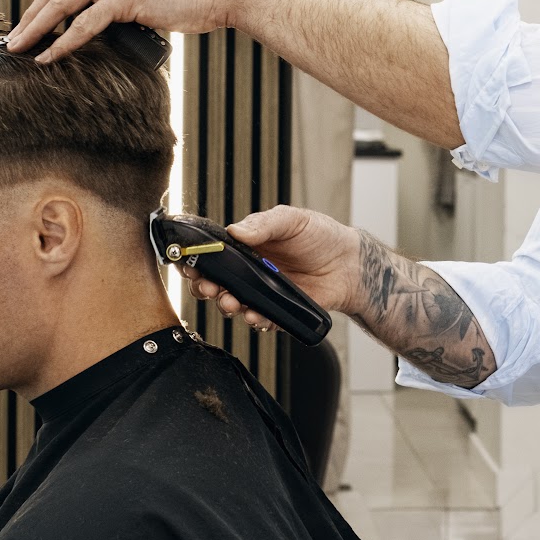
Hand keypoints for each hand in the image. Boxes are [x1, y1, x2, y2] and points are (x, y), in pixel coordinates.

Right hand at [182, 206, 360, 330]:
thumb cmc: (321, 237)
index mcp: (248, 247)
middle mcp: (250, 272)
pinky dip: (254, 319)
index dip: (198, 261)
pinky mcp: (277, 311)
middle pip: (215, 283)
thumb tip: (235, 231)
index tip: (189, 264)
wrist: (349, 264)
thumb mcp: (291, 220)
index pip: (214, 255)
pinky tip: (255, 314)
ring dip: (227, 305)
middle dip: (205, 287)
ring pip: (233, 304)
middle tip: (207, 286)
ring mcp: (262, 293)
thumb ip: (263, 223)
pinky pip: (260, 319)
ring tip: (231, 302)